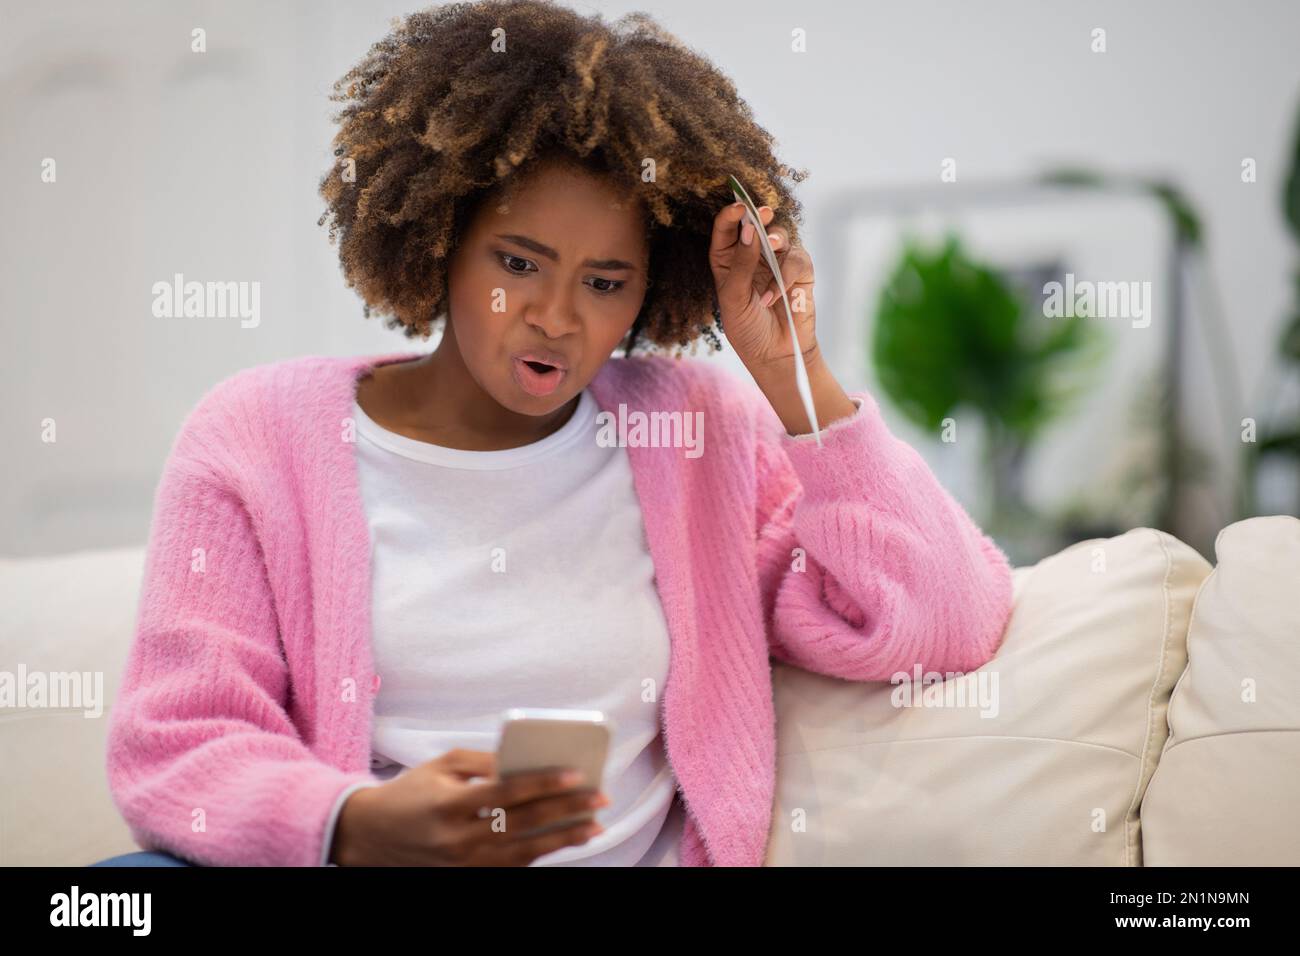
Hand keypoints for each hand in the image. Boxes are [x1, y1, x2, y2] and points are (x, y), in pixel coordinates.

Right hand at [329, 748, 608, 865]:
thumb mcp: (442, 765)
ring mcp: (464, 863)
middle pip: (523, 824)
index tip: (575, 775)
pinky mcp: (467, 876)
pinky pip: (512, 866)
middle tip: (599, 798)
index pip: (506, 793)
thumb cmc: (412, 793)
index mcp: (450, 805)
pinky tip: (564, 840)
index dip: (543, 784)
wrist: (371, 835)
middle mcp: (458, 838)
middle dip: (566, 811)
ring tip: (593, 825)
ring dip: (563, 839)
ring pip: (524, 852)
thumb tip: (527, 760)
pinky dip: (540, 854)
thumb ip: (484, 762)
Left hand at [708, 201, 817, 377]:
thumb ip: (741, 264)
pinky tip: (775, 295)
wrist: (774, 354)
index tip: (738, 208)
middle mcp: (753, 256)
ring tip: (772, 248)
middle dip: (758, 216)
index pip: (727, 229)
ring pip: (780, 236)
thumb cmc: (747, 328)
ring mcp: (777, 262)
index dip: (731, 214)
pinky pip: (797, 259)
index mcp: (728, 260)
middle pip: (755, 224)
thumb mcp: (734, 297)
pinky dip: (787, 274)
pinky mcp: (800, 273)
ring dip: (775, 241)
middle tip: (761, 213)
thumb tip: (749, 230)